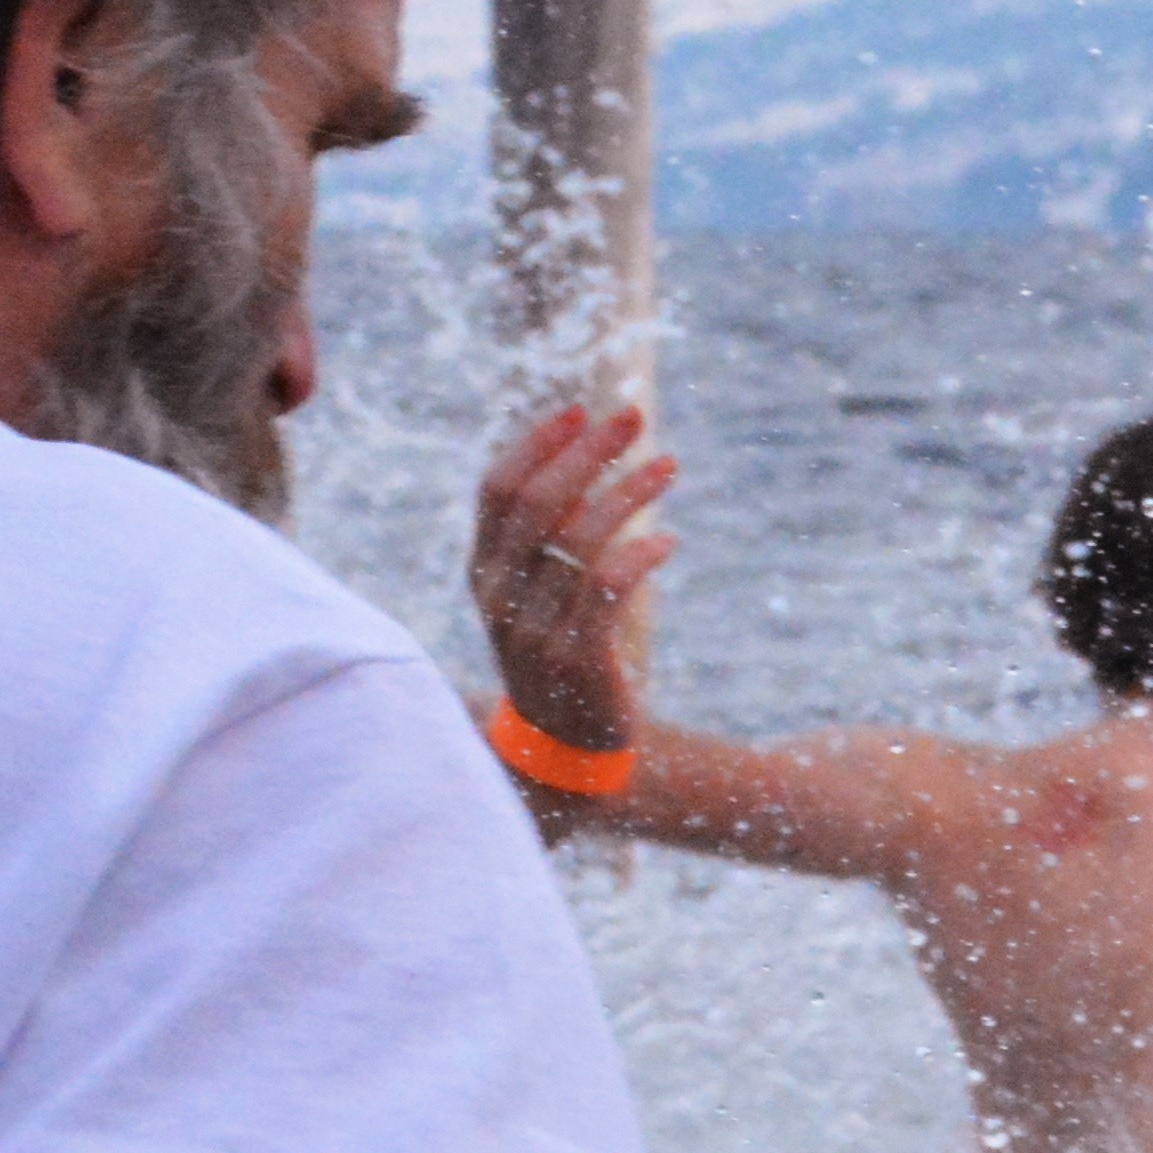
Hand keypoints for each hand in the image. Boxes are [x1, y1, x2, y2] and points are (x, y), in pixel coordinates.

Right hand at [473, 402, 678, 753]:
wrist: (567, 743)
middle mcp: (500, 595)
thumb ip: (549, 536)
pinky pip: (608, 589)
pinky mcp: (577, 656)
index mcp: (484, 571)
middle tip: (634, 416)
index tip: (579, 410)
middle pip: (538, 503)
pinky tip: (668, 538)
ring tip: (668, 467)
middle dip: (588, 452)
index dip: (536, 445)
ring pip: (580, 540)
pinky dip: (641, 554)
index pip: (496, 490)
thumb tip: (584, 458)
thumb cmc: (560, 650)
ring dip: (629, 493)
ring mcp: (534, 628)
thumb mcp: (538, 591)